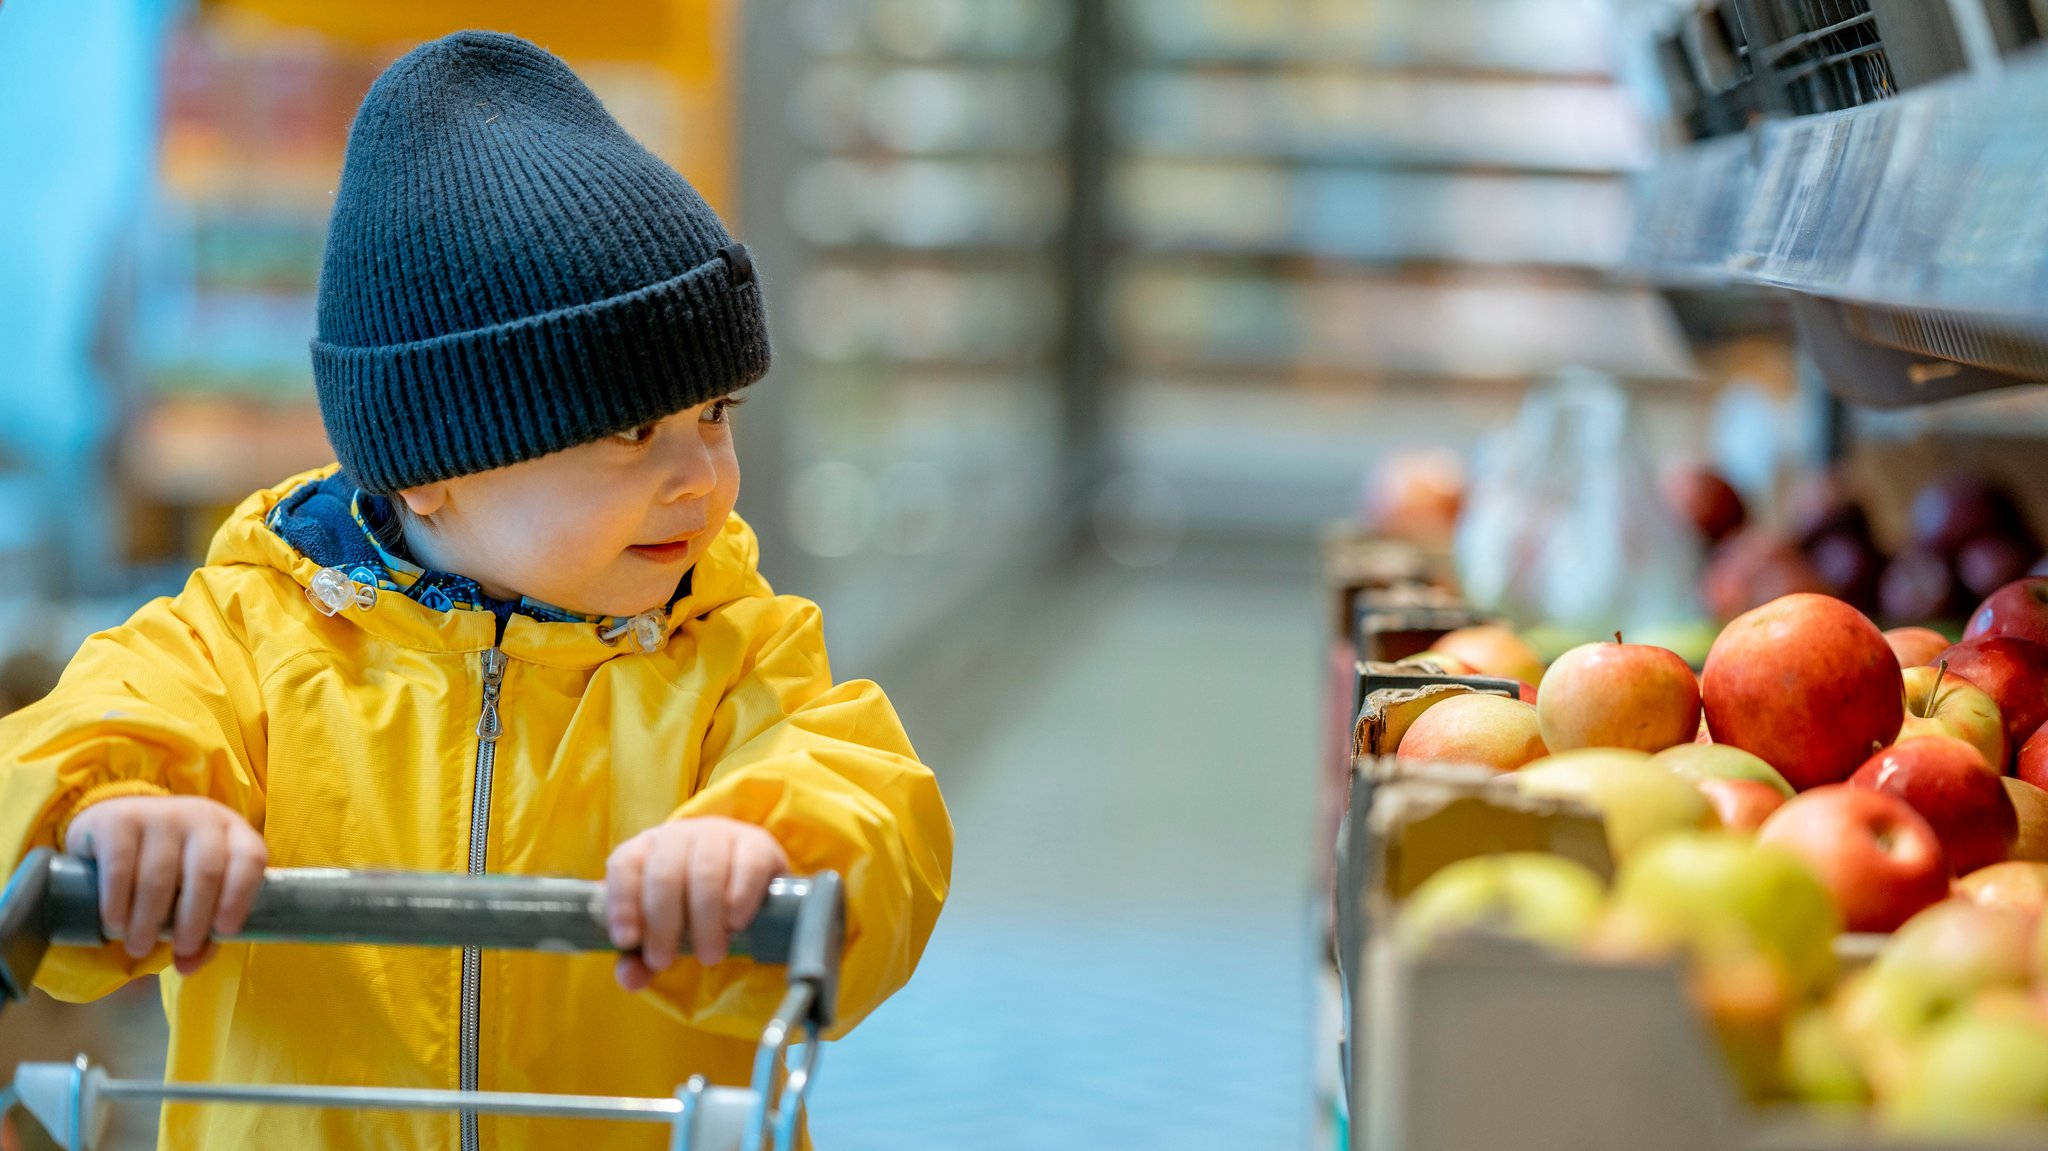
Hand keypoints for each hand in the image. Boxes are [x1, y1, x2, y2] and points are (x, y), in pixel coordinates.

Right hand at [63, 796, 267, 974]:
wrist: (115, 824)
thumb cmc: (169, 866)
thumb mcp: (193, 892)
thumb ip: (201, 930)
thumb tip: (187, 967)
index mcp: (233, 832)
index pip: (250, 859)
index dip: (241, 897)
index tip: (225, 931)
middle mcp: (201, 816)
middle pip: (205, 873)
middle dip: (193, 920)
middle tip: (180, 949)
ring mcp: (160, 814)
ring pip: (158, 877)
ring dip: (148, 921)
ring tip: (138, 946)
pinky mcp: (119, 819)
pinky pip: (120, 870)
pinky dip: (118, 904)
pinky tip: (116, 924)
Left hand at [604, 817, 787, 989]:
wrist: (745, 880)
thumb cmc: (691, 906)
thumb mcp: (663, 930)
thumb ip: (641, 957)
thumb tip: (631, 978)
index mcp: (645, 849)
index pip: (625, 865)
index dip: (622, 902)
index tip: (628, 940)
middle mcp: (678, 835)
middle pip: (664, 874)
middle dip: (662, 925)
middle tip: (665, 962)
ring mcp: (719, 834)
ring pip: (705, 872)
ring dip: (704, 920)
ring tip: (708, 954)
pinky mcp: (757, 843)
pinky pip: (747, 866)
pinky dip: (740, 898)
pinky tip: (736, 922)